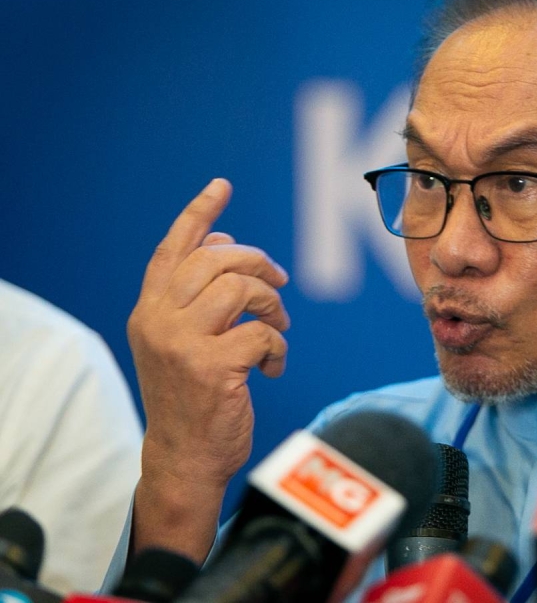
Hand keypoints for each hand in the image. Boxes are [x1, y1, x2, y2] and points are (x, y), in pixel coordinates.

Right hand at [128, 178, 289, 560]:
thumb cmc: (191, 396)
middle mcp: (157, 321)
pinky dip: (278, 347)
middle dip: (259, 263)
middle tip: (279, 285)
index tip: (221, 185)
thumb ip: (195, 296)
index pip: (172, 249)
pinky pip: (263, 333)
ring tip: (277, 326)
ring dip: (272, 304)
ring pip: (241, 288)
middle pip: (216, 259)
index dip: (199, 213)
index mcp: (148, 310)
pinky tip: (273, 368)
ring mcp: (182, 343)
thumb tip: (223, 240)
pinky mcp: (212, 368)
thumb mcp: (179, 342)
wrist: (183, 458)